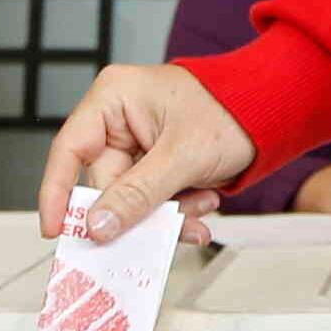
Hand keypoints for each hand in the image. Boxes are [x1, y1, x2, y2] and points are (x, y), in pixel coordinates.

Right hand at [38, 64, 257, 242]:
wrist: (274, 110)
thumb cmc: (231, 112)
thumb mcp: (182, 157)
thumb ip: (137, 194)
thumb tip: (97, 227)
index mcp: (113, 98)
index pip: (69, 149)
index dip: (57, 193)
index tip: (56, 232)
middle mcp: (118, 118)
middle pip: (105, 184)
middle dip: (140, 212)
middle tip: (171, 227)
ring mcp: (138, 142)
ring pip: (131, 199)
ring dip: (167, 212)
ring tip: (203, 205)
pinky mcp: (156, 162)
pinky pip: (152, 199)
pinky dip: (177, 209)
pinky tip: (205, 201)